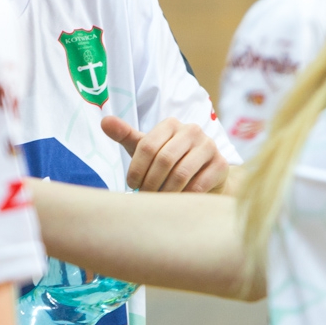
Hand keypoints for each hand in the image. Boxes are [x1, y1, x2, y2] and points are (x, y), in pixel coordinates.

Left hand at [101, 116, 227, 192]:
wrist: (204, 176)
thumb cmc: (169, 161)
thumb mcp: (146, 148)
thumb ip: (125, 135)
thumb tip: (104, 121)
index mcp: (171, 124)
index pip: (147, 145)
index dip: (136, 168)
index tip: (131, 185)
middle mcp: (192, 130)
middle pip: (164, 159)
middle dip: (150, 183)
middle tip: (144, 197)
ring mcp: (209, 146)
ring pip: (181, 173)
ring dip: (165, 192)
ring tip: (158, 201)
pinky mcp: (221, 164)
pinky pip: (198, 185)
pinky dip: (183, 197)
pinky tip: (177, 203)